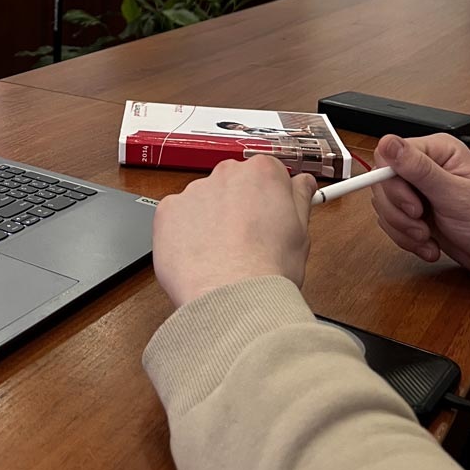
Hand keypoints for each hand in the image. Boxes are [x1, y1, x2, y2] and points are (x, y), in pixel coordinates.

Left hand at [152, 156, 317, 308]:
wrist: (233, 296)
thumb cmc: (268, 269)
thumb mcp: (301, 233)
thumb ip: (299, 200)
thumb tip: (302, 184)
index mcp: (262, 173)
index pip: (266, 173)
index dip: (268, 199)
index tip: (267, 215)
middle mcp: (226, 173)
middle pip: (232, 184)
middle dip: (237, 207)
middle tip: (246, 240)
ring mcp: (194, 190)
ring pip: (203, 201)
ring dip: (209, 220)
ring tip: (221, 255)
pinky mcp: (167, 210)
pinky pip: (177, 217)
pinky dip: (184, 233)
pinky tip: (199, 256)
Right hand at [372, 134, 469, 278]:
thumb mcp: (455, 195)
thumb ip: (419, 169)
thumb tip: (389, 143)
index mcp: (436, 151)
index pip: (389, 155)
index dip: (392, 183)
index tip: (410, 205)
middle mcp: (423, 168)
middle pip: (382, 182)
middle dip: (398, 211)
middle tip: (421, 224)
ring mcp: (417, 191)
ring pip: (384, 205)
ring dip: (403, 229)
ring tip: (427, 238)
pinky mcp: (414, 213)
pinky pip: (391, 222)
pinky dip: (406, 239)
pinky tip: (428, 244)